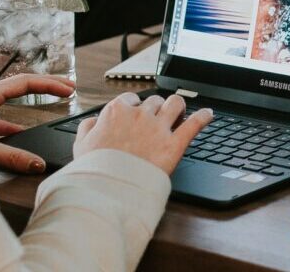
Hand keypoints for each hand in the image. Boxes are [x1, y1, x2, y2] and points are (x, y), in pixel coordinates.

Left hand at [0, 74, 75, 173]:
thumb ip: (11, 157)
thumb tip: (38, 164)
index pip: (26, 82)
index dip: (50, 85)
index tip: (69, 90)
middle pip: (22, 84)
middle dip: (48, 84)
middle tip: (69, 86)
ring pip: (11, 96)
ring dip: (33, 98)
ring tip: (51, 100)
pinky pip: (0, 113)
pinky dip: (14, 120)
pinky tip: (20, 132)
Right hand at [73, 91, 213, 173]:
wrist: (108, 189)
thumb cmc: (94, 169)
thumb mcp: (80, 145)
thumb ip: (87, 128)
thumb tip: (94, 121)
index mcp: (117, 112)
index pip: (131, 99)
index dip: (135, 107)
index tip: (137, 114)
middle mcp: (139, 115)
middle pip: (155, 101)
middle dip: (157, 109)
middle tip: (159, 119)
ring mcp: (158, 128)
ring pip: (175, 103)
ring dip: (178, 107)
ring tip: (180, 113)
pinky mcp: (174, 144)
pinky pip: (195, 123)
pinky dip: (204, 117)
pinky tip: (208, 114)